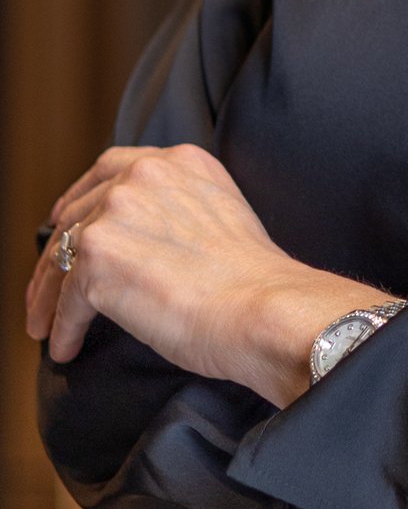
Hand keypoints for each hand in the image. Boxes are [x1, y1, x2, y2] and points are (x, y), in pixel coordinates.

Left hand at [25, 145, 390, 407]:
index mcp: (181, 161)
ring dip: (48, 294)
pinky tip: (66, 347)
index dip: (80, 197)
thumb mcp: (220, 215)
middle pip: (78, 212)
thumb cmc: (253, 281)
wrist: (262, 308)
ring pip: (62, 255)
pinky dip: (62, 327)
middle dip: (55, 255)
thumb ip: (178, 209)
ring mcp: (118, 211)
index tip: (64, 221)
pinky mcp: (98, 257)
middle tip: (45, 288)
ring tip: (44, 326)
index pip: (112, 169)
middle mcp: (145, 174)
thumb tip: (137, 242)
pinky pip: (66, 299)